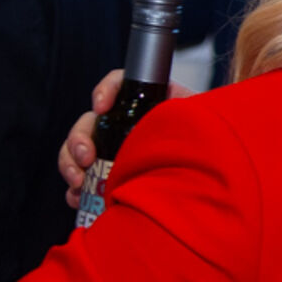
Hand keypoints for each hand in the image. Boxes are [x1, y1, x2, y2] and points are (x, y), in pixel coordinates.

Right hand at [58, 69, 194, 206]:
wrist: (211, 171)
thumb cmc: (205, 139)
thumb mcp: (199, 119)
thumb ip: (189, 109)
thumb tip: (183, 107)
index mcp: (146, 102)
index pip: (118, 83)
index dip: (105, 90)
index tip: (101, 107)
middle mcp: (123, 122)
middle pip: (88, 121)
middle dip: (79, 139)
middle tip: (87, 158)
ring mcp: (111, 149)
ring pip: (77, 150)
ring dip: (70, 164)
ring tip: (79, 183)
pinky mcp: (106, 173)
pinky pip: (80, 179)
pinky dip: (74, 189)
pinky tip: (77, 198)